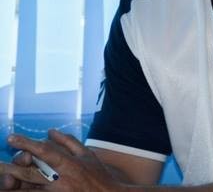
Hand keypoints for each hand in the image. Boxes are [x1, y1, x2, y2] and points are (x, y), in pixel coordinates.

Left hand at [0, 130, 120, 191]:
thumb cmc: (98, 176)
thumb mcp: (87, 154)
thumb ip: (68, 142)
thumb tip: (50, 131)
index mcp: (70, 164)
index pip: (44, 151)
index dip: (26, 144)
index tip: (11, 138)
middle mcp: (60, 180)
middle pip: (31, 173)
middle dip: (12, 167)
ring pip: (28, 190)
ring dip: (12, 185)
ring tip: (2, 179)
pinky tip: (13, 190)